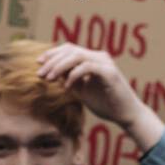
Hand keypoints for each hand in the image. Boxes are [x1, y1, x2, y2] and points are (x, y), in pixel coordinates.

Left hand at [37, 44, 161, 150]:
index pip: (69, 49)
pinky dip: (74, 75)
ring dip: (59, 66)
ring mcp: (105, 63)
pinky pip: (87, 67)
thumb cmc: (105, 104)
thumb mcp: (81, 90)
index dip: (52, 54)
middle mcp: (99, 57)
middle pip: (70, 50)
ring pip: (77, 56)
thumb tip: (51, 72)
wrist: (126, 115)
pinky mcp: (110, 73)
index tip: (38, 63)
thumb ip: (69, 79)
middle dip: (52, 61)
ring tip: (49, 78)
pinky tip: (66, 87)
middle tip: (40, 74)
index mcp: (93, 59)